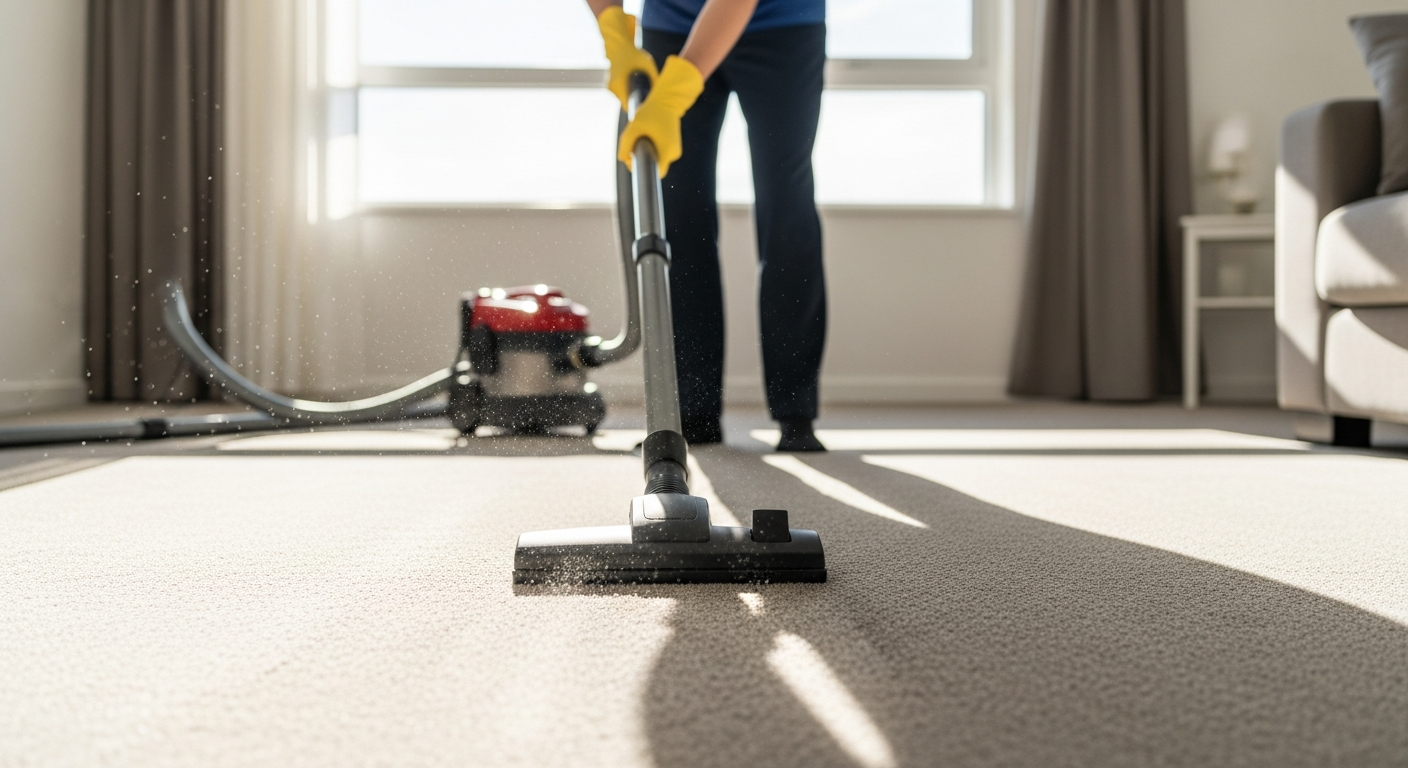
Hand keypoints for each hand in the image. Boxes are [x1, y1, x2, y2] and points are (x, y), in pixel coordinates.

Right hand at [597, 6, 657, 109]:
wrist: (618, 43)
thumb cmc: (632, 53)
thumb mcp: (646, 64)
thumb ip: (654, 77)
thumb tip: (661, 91)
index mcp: (619, 84)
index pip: (627, 106)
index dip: (637, 110)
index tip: (646, 112)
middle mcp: (612, 87)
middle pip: (626, 101)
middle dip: (636, 102)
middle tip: (648, 104)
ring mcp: (610, 85)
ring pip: (623, 96)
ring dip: (631, 96)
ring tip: (642, 95)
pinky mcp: (610, 82)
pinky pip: (620, 91)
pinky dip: (627, 90)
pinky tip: (635, 88)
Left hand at [617, 55, 703, 177]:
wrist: (667, 99)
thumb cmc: (651, 112)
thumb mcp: (634, 126)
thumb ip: (625, 144)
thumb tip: (623, 159)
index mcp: (667, 151)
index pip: (656, 173)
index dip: (642, 169)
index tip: (634, 158)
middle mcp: (674, 154)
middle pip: (655, 166)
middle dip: (643, 158)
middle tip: (634, 143)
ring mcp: (675, 150)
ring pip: (657, 159)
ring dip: (647, 152)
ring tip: (643, 136)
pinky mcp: (673, 145)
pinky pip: (660, 153)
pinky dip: (652, 148)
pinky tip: (649, 136)